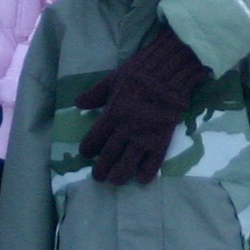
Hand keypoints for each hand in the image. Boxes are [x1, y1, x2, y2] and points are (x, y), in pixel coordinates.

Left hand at [77, 26, 211, 186]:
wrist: (171, 69)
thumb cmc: (141, 71)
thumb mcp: (113, 79)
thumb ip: (95, 94)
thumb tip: (77, 103)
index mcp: (113, 112)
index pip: (95, 138)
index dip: (88, 148)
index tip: (86, 153)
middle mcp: (126, 127)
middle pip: (109, 154)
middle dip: (101, 168)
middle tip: (98, 176)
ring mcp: (145, 134)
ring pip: (129, 162)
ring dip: (120, 174)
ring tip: (115, 180)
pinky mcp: (163, 137)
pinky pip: (154, 160)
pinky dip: (147, 171)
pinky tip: (141, 180)